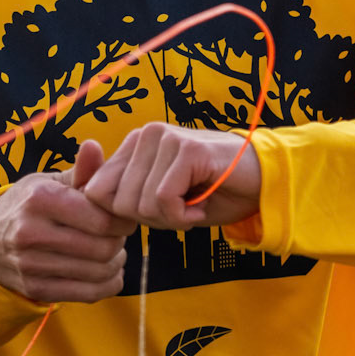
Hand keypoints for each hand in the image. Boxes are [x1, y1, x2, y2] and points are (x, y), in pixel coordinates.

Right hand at [0, 140, 135, 302]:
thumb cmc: (29, 204)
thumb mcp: (49, 181)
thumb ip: (80, 170)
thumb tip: (93, 146)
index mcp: (41, 199)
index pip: (102, 219)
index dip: (123, 220)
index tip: (122, 217)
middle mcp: (32, 233)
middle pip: (103, 248)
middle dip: (119, 242)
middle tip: (117, 236)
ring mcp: (31, 265)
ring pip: (99, 272)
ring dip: (115, 263)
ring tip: (111, 252)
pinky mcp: (35, 289)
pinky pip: (89, 294)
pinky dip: (107, 284)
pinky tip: (106, 272)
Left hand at [81, 123, 260, 231]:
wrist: (264, 182)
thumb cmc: (211, 193)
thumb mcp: (159, 199)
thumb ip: (126, 198)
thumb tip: (90, 201)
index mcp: (133, 145)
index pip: (96, 191)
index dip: (123, 217)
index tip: (157, 214)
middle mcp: (145, 135)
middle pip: (117, 203)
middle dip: (148, 220)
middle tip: (180, 210)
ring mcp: (165, 138)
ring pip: (140, 204)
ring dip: (170, 220)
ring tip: (193, 205)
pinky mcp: (186, 149)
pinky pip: (163, 201)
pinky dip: (183, 217)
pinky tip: (201, 207)